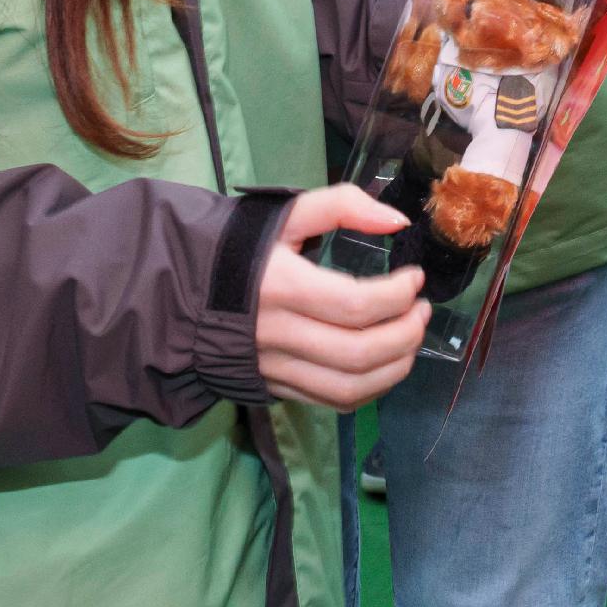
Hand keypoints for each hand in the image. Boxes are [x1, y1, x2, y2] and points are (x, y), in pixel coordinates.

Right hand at [254, 185, 428, 406]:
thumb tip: (398, 222)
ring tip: (412, 338)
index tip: (415, 278)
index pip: (355, 306)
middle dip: (406, 334)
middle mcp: (280, 335)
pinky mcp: (278, 388)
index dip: (398, 295)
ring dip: (396, 366)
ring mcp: (278, 368)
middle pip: (358, 353)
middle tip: (422, 310)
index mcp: (282, 288)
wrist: (184, 293)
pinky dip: (372, 388)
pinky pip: (333, 401)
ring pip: (350, 387)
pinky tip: (386, 364)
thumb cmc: (242, 248)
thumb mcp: (285, 214)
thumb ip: (342, 205)